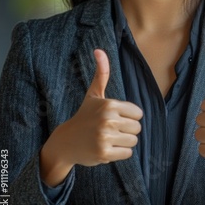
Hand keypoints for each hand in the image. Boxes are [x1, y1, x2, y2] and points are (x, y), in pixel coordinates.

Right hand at [40, 49, 142, 185]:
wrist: (66, 141)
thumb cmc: (85, 116)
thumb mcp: (94, 94)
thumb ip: (102, 73)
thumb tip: (99, 50)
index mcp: (110, 104)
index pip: (138, 113)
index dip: (128, 116)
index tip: (114, 117)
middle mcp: (108, 120)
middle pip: (137, 128)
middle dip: (126, 130)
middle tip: (110, 130)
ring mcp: (105, 137)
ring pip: (133, 141)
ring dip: (123, 143)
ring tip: (108, 139)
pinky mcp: (104, 153)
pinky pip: (127, 154)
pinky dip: (119, 153)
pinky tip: (106, 148)